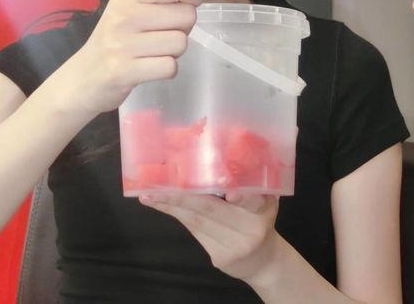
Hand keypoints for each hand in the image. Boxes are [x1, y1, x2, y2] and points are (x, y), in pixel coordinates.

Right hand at [66, 0, 202, 114]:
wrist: (85, 75)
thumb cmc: (118, 35)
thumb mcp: (138, 3)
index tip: (184, 3)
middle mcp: (124, 14)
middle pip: (187, 15)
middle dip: (183, 27)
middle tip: (161, 33)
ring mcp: (122, 43)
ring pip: (181, 43)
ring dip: (174, 51)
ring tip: (154, 50)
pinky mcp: (124, 71)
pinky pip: (170, 67)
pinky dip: (166, 69)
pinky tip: (150, 66)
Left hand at [139, 191, 278, 284]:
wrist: (263, 261)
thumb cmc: (259, 218)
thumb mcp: (264, 199)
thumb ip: (248, 181)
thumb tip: (219, 152)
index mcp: (263, 209)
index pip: (253, 201)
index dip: (242, 197)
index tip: (229, 194)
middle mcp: (248, 230)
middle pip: (211, 210)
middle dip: (181, 196)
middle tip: (156, 186)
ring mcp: (232, 246)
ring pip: (196, 221)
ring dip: (170, 205)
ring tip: (148, 194)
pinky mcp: (218, 257)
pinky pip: (194, 230)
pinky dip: (176, 214)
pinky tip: (160, 204)